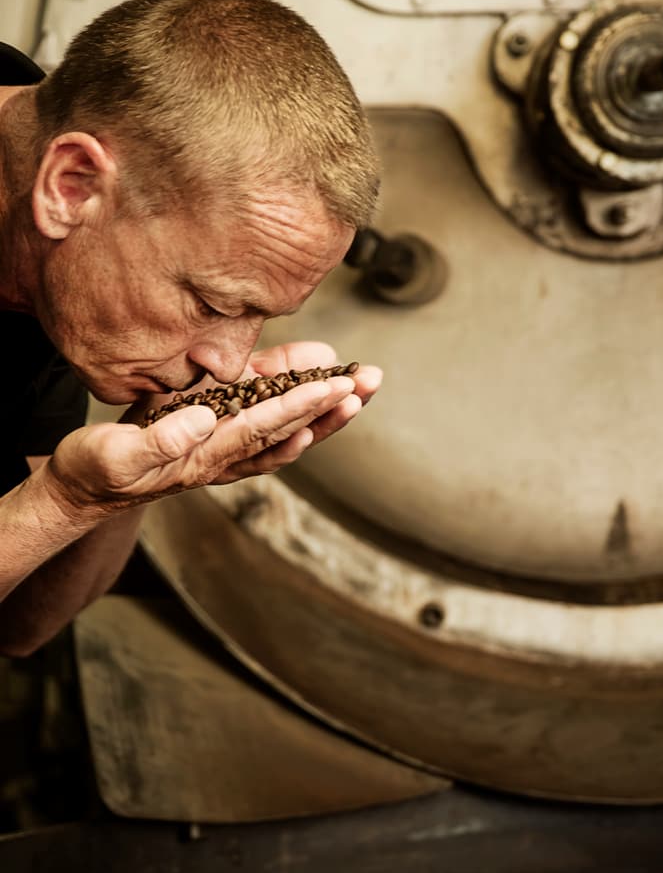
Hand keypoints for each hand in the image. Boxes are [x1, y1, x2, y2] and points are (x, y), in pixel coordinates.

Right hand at [44, 342, 380, 518]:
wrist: (82, 492)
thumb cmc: (93, 471)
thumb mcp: (114, 454)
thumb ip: (159, 440)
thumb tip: (204, 418)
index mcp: (203, 457)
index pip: (262, 426)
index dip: (300, 405)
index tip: (337, 386)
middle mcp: (222, 457)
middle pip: (289, 430)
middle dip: (331, 405)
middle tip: (371, 380)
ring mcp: (222, 453)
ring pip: (284, 431)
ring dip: (324, 411)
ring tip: (360, 388)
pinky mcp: (214, 443)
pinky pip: (264, 431)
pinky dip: (292, 417)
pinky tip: (314, 403)